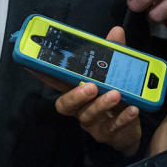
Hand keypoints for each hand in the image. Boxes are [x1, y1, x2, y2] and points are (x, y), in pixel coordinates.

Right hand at [30, 26, 141, 155]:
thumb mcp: (117, 75)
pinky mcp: (110, 134)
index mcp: (78, 92)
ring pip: (90, 115)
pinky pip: (114, 127)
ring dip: (102, 104)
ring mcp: (94, 123)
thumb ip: (115, 53)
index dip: (44, 75)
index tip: (34, 64)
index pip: (57, 83)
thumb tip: (116, 31)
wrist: (132, 130)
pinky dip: (123, 118)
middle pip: (67, 105)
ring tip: (116, 94)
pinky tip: (133, 109)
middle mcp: (81, 109)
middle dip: (76, 95)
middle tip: (91, 86)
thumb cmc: (118, 98)